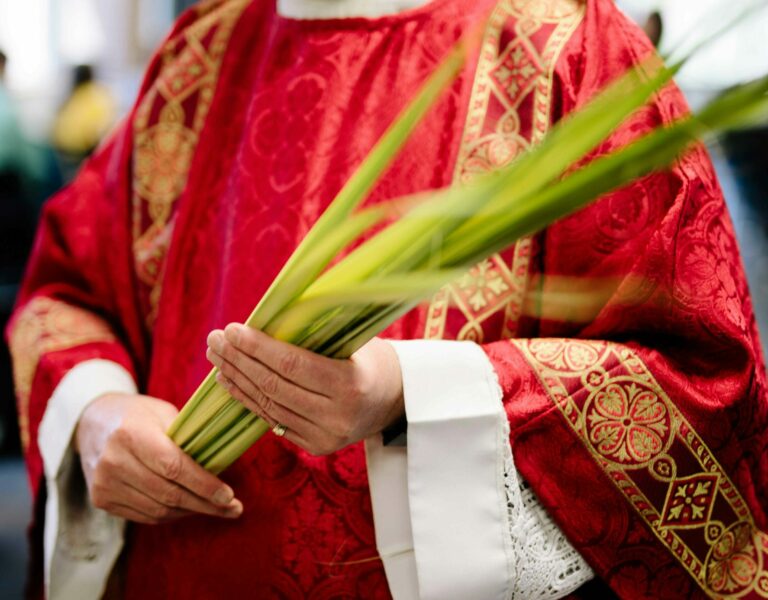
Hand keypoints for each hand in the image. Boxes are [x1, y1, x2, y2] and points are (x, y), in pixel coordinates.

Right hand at [75, 393, 242, 524]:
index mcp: (131, 434)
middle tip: (233, 509)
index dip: (204, 484)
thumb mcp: (163, 413)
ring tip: (216, 508)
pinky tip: (189, 508)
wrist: (92, 422)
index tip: (229, 496)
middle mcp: (114, 461)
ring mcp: (104, 484)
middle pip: (168, 493)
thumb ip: (187, 437)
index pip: (174, 467)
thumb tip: (221, 464)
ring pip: (158, 510)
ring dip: (191, 512)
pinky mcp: (101, 500)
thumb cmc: (137, 414)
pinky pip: (145, 515)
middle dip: (206, 504)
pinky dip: (171, 514)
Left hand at [206, 324, 403, 455]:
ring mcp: (325, 437)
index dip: (258, 348)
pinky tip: (229, 380)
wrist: (396, 400)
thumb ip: (317, 334)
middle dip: (239, 361)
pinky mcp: (315, 447)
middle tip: (215, 339)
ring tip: (217, 356)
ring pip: (268, 406)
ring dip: (237, 379)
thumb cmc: (372, 358)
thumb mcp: (355, 340)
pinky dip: (247, 399)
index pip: (292, 365)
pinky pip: (272, 420)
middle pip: (274, 387)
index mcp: (351, 385)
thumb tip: (267, 316)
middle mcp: (337, 416)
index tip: (232, 329)